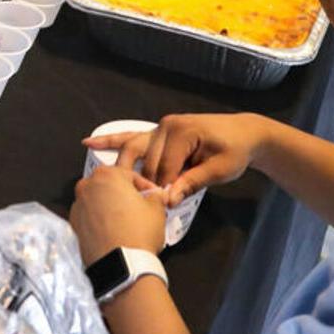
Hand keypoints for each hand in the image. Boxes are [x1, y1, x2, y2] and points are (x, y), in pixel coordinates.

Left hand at [70, 161, 168, 260]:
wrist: (122, 265)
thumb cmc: (139, 232)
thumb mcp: (156, 209)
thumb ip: (155, 196)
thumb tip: (156, 195)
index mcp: (106, 175)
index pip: (130, 175)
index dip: (145, 186)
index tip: (153, 195)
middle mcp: (87, 187)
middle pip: (110, 186)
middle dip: (124, 194)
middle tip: (139, 207)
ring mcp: (77, 207)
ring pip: (98, 201)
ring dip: (110, 207)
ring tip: (127, 221)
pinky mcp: (74, 226)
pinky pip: (90, 218)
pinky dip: (100, 221)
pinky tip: (114, 232)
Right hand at [84, 112, 274, 206]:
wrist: (244, 134)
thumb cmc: (235, 152)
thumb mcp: (219, 170)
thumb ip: (192, 183)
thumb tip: (168, 199)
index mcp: (182, 132)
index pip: (164, 167)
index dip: (164, 188)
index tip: (166, 207)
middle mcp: (165, 126)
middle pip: (147, 161)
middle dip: (146, 183)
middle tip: (144, 203)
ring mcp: (159, 127)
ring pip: (133, 148)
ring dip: (122, 165)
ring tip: (105, 180)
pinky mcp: (157, 132)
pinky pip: (132, 137)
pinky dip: (112, 140)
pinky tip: (89, 143)